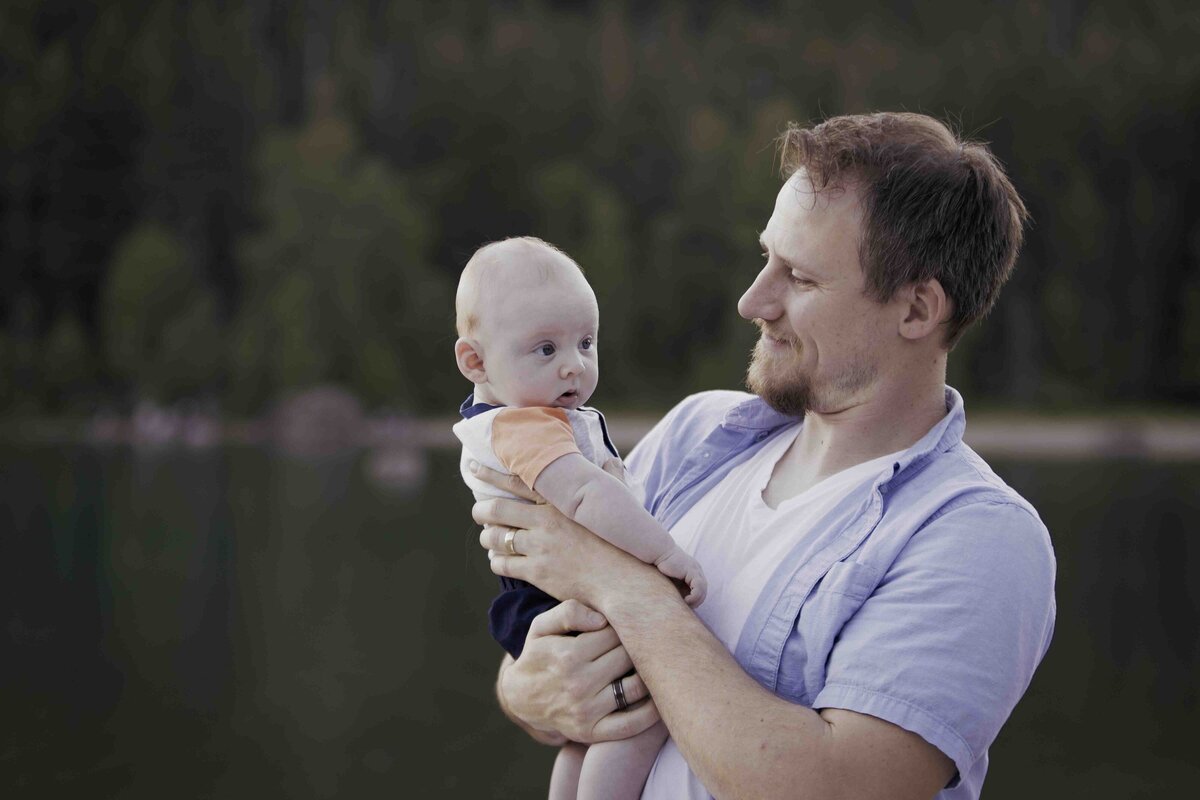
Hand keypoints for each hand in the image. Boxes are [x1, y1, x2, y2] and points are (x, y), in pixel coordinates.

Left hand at [471, 462, 661, 608]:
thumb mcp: (620, 504)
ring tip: (488, 537)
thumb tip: (609, 461)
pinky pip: (504, 564)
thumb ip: (611, 478)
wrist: (624, 581)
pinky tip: (497, 561)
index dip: (491, 474)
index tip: (474, 469)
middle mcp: (545, 522)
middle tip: (478, 511)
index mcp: (560, 502)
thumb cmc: (626, 542)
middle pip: (497, 510)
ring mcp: (539, 548)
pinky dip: (496, 561)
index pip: (517, 482)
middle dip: (481, 510)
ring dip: (488, 537)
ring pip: (496, 538)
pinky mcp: (537, 573)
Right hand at [498, 600, 659, 743]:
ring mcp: (586, 711)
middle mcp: (578, 684)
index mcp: (567, 655)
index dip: (622, 626)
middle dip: (635, 647)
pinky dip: (651, 712)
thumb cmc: (537, 654)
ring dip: (646, 674)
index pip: (615, 633)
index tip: (623, 625)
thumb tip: (602, 619)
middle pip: (628, 657)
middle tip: (639, 642)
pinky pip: (632, 724)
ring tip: (648, 664)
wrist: (519, 698)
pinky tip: (657, 696)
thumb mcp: (541, 626)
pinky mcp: (592, 732)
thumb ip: (569, 611)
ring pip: (636, 686)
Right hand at [655, 547, 706, 606]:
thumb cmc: (661, 566)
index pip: (701, 590)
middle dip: (697, 602)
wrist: (658, 552)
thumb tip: (680, 604)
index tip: (686, 605)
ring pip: (703, 589)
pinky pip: (699, 586)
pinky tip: (686, 600)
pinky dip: (694, 596)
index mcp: (693, 573)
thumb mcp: (671, 580)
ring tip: (686, 604)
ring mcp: (696, 570)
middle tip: (687, 608)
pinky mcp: (692, 570)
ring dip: (696, 600)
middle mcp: (697, 570)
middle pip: (704, 591)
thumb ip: (677, 588)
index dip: (696, 600)